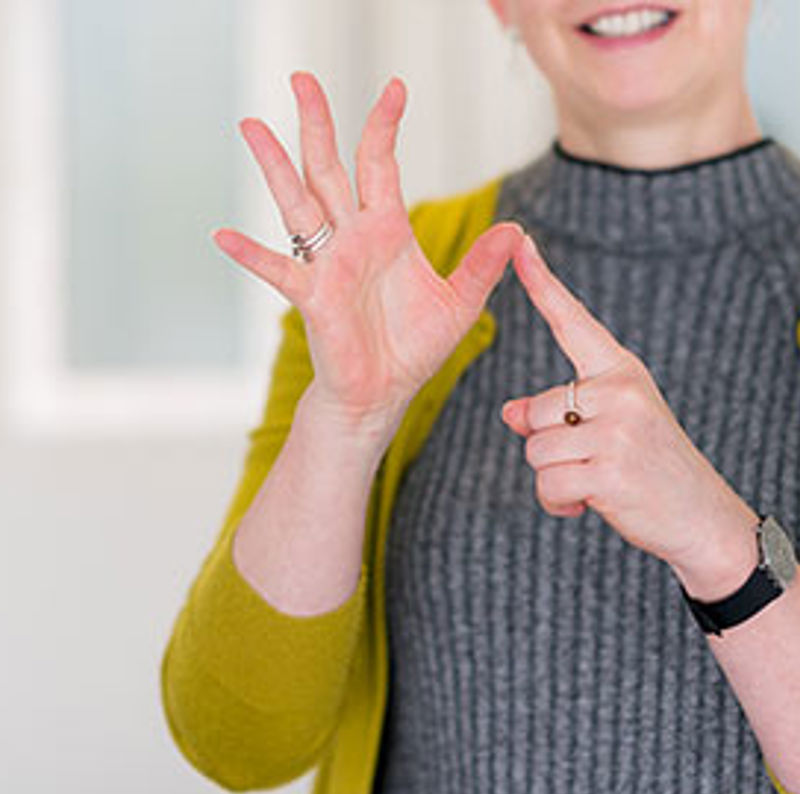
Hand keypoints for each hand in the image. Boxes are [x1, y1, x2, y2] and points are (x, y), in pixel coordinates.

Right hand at [212, 71, 522, 429]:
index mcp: (387, 231)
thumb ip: (482, 266)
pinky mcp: (312, 297)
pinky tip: (222, 236)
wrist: (384, 392)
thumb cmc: (413, 349)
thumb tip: (516, 231)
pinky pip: (278, 269)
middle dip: (317, 124)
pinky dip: (251, 254)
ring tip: (251, 126)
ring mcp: (327, 264)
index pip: (380, 165)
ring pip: (297, 203)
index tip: (394, 88)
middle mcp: (352, 238)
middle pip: (328, 168)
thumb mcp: (459, 303)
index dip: (384, 126)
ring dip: (275, 166)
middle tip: (302, 78)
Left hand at [501, 235, 757, 574]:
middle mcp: (620, 391)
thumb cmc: (648, 466)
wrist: (701, 516)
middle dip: (547, 446)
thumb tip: (508, 412)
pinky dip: (558, 504)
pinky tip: (589, 504)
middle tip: (589, 461)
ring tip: (594, 483)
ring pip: (534, 450)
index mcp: (621, 372)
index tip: (520, 243)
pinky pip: (547, 485)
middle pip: (533, 411)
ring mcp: (617, 430)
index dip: (542, 284)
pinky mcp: (610, 471)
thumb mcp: (609, 427)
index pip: (573, 322)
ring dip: (553, 477)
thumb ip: (558, 413)